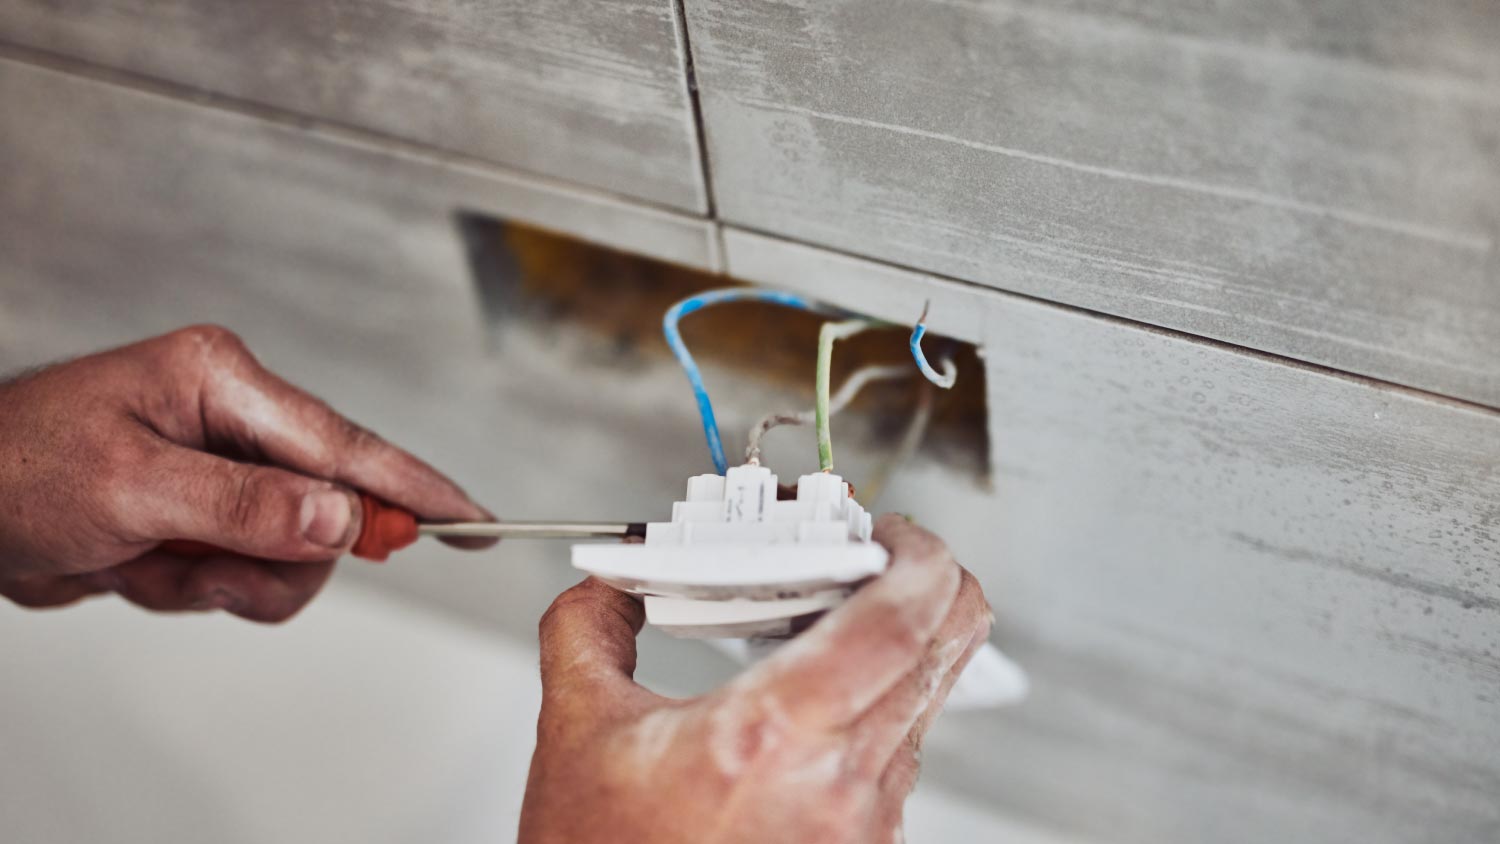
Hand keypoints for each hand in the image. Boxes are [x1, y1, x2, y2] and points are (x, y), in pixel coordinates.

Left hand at [0, 325, 491, 620]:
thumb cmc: (18, 470)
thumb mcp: (132, 487)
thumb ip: (245, 504)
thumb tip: (342, 516)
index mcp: (226, 382)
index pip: (346, 443)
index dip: (416, 488)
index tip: (477, 522)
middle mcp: (235, 421)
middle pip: (325, 511)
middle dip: (273, 557)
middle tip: (210, 567)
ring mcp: (222, 472)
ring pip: (291, 554)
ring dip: (225, 579)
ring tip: (155, 564)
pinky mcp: (206, 515)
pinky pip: (247, 573)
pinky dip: (197, 587)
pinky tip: (140, 567)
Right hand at [519, 514, 990, 843]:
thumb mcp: (575, 738)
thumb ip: (588, 634)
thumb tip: (609, 587)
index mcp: (769, 740)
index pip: (897, 623)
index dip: (920, 558)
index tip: (897, 530)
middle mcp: (839, 786)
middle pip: (942, 651)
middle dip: (933, 582)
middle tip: (886, 555)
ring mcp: (864, 827)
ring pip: (926, 701)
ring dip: (903, 644)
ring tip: (840, 621)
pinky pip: (902, 754)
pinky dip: (881, 704)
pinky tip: (823, 697)